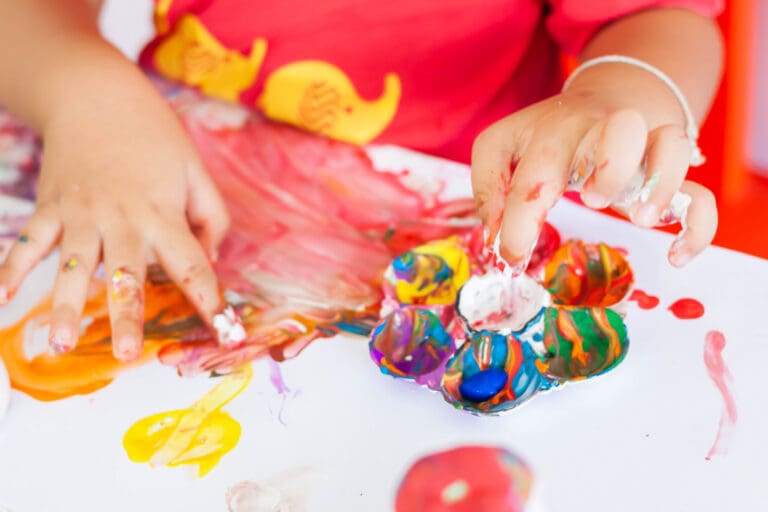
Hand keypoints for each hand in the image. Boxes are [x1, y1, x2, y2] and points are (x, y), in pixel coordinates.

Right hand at [0, 85, 229, 360]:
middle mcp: (121, 219)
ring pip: (73, 266)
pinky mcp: (49, 206)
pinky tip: (3, 299)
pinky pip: (30, 241)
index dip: (211, 300)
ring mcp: (80, 214)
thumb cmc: (154, 135)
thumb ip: (211, 216)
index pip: (192, 265)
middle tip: (128, 354)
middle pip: (126, 274)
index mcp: (163, 213)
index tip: (225, 332)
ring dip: (66, 305)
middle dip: (127, 315)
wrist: (95, 94)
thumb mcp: (195, 170)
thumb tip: (211, 259)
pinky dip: (13, 268)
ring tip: (61, 342)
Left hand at [471, 88, 716, 272]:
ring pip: (672, 145)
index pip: (537, 172)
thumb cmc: (546, 135)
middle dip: (611, 167)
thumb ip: (490, 187)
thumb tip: (496, 237)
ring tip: (641, 219)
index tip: (511, 256)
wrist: (608, 94)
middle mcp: (605, 130)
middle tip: (593, 200)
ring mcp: (645, 146)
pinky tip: (676, 254)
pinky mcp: (672, 171)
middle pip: (623, 129)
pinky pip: (700, 194)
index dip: (520, 221)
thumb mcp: (502, 147)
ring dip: (662, 183)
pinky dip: (697, 224)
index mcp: (555, 128)